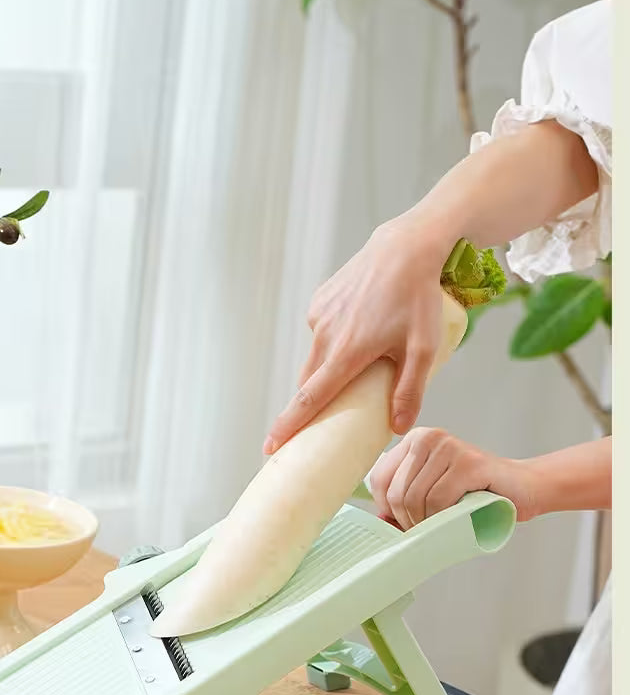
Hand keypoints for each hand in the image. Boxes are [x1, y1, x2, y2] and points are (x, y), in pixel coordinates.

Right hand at [264, 219, 451, 454]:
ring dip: (330, 367)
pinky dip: (334, 339)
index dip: (289, 426)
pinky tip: (360, 325)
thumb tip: (396, 427)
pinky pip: (322, 332)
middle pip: (310, 382)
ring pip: (317, 356)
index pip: (310, 399)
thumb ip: (409, 390)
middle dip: (314, 402)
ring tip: (363, 354)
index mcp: (347, 353)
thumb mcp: (423, 348)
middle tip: (330, 413)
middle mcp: (326, 336)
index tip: (271, 447)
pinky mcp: (320, 301)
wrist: (405, 248)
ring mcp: (320, 317)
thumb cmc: (418, 298)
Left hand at [369, 427, 539, 528]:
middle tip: (427, 530)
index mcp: (414, 440)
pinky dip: (442, 518)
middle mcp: (428, 437)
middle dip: (408, 521)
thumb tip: (379, 521)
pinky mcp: (469, 463)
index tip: (405, 521)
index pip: (379, 479)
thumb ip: (403, 501)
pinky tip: (456, 517)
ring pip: (415, 498)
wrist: (522, 488)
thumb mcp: (431, 493)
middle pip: (396, 492)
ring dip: (426, 523)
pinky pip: (438, 500)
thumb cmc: (474, 494)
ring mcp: (449, 447)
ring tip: (442, 525)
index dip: (387, 509)